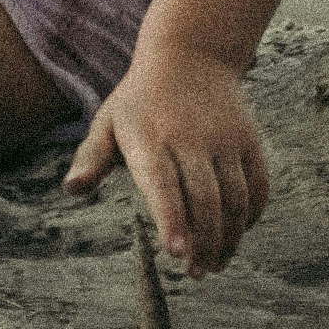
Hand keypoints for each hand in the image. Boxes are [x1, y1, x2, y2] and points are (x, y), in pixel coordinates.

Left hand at [65, 47, 271, 274]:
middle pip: (205, 199)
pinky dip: (250, 215)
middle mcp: (192, 140)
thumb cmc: (139, 101)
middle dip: (204, 242)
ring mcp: (224, 140)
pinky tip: (237, 234)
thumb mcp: (108, 122)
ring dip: (229, 237)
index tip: (175, 253)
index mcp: (151, 140)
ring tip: (215, 264)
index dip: (171, 220)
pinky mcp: (248, 140)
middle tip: (196, 273)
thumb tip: (72, 189)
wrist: (191, 55)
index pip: (163, 185)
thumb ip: (91, 158)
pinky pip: (256, 185)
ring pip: (235, 197)